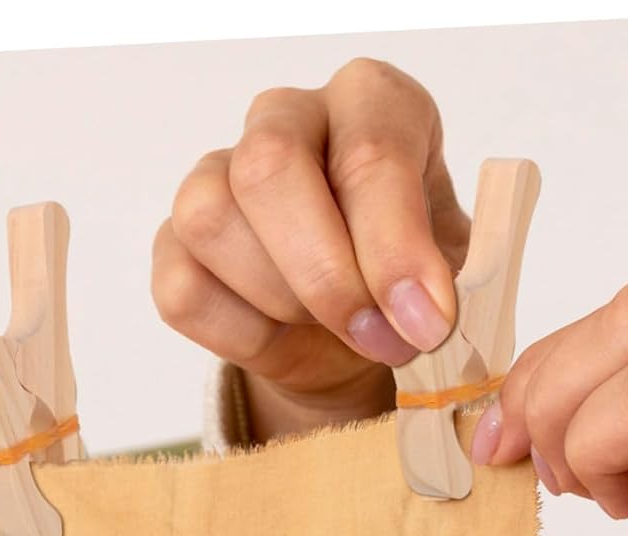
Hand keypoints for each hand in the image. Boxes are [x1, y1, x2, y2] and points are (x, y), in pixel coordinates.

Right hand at [151, 58, 469, 441]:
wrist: (359, 340)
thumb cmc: (408, 287)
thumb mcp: (451, 278)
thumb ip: (444, 285)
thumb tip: (423, 316)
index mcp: (371, 103)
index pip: (369, 152)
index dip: (395, 248)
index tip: (427, 323)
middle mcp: (288, 118)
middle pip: (269, 166)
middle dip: (327, 275)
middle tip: (379, 340)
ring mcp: (218, 176)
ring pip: (212, 220)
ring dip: (281, 302)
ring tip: (331, 330)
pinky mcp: (176, 244)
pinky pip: (183, 289)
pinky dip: (239, 335)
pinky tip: (282, 340)